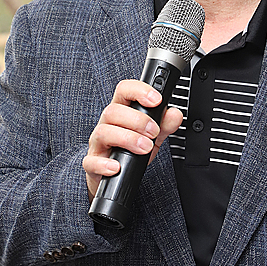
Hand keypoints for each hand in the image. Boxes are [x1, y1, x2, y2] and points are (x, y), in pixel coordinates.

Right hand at [83, 79, 183, 198]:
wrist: (118, 174)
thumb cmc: (132, 150)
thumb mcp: (153, 136)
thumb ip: (164, 124)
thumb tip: (175, 114)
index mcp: (122, 112)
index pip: (124, 91)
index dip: (139, 91)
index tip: (156, 100)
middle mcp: (107, 124)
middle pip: (112, 111)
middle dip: (137, 120)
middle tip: (154, 131)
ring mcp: (98, 144)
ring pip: (103, 132)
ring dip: (127, 139)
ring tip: (145, 147)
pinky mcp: (92, 164)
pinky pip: (91, 162)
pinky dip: (104, 164)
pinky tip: (117, 166)